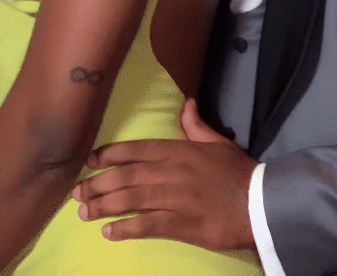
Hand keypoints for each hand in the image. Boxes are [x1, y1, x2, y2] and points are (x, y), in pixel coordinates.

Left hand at [72, 97, 258, 252]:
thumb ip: (196, 125)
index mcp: (178, 151)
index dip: (109, 155)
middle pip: (125, 176)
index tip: (89, 161)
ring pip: (130, 199)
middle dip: (97, 184)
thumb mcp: (217, 142)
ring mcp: (174, 198)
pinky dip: (125, 229)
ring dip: (103, 206)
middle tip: (77, 192)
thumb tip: (186, 103)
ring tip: (85, 213)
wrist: (258, 203)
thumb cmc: (236, 173)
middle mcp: (171, 172)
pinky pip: (146, 225)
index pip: (136, 149)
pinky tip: (109, 233)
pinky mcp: (179, 224)